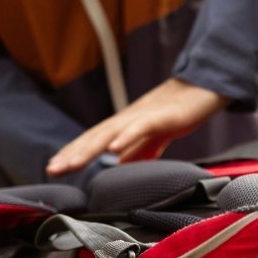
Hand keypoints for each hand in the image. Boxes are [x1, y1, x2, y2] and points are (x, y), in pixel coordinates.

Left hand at [45, 78, 229, 175]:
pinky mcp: (162, 115)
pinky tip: (112, 148)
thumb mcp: (156, 135)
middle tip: (53, 169)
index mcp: (126, 125)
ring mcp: (143, 116)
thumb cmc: (180, 110)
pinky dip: (125, 137)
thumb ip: (138, 149)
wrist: (205, 88)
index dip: (73, 153)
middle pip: (95, 137)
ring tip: (72, 163)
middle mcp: (128, 118)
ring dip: (89, 148)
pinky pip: (140, 127)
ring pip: (111, 133)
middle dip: (72, 153)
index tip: (54, 168)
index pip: (93, 140)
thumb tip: (120, 163)